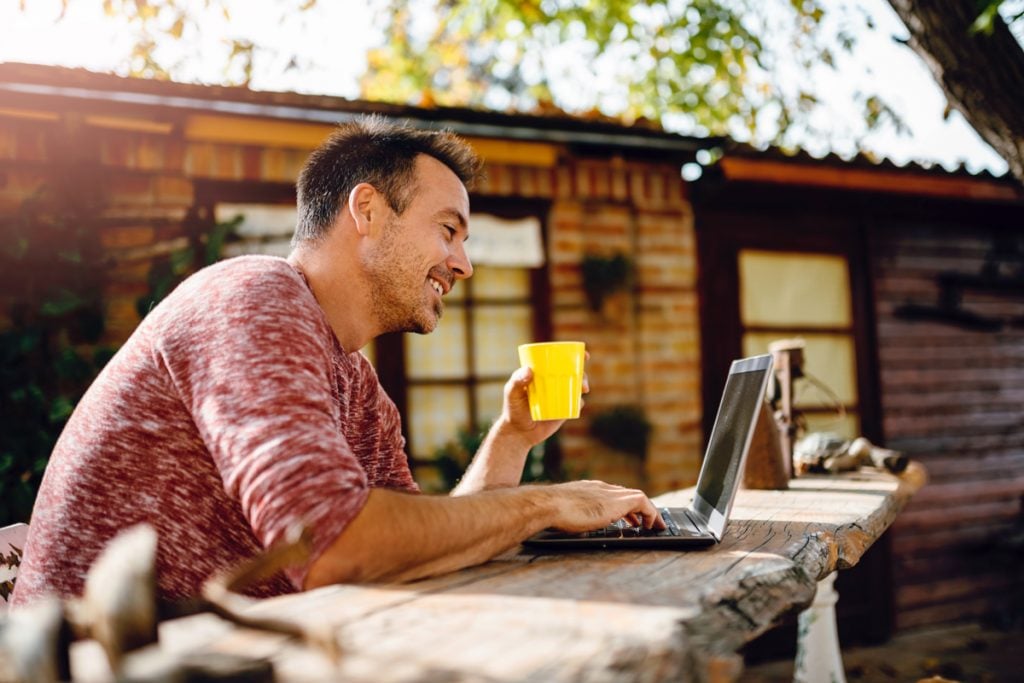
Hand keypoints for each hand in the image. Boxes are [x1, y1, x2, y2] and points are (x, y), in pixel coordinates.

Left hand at [499, 354, 589, 448]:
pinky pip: (576, 405)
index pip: (559, 360)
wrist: (518, 432)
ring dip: (584, 385)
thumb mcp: (511, 393)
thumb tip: (529, 370)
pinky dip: (580, 402)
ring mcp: (560, 396)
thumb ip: (516, 381)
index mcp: (543, 373)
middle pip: (573, 373)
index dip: (574, 355)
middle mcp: (553, 382)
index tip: (584, 355)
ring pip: (577, 387)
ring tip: (583, 389)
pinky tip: (578, 403)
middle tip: (582, 381)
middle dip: (583, 373)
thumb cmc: (512, 409)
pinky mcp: (564, 410)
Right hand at [544, 480, 664, 532]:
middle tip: (644, 522)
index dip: (621, 507)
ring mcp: (610, 493)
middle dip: (637, 510)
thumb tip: (572, 525)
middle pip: (625, 495)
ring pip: (637, 497)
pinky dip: (650, 513)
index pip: (611, 495)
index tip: (626, 518)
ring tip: (653, 525)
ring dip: (648, 512)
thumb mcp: (564, 512)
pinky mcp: (618, 501)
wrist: (549, 504)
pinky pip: (643, 502)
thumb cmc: (550, 511)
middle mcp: (601, 488)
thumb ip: (573, 514)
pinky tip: (652, 525)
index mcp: (588, 490)